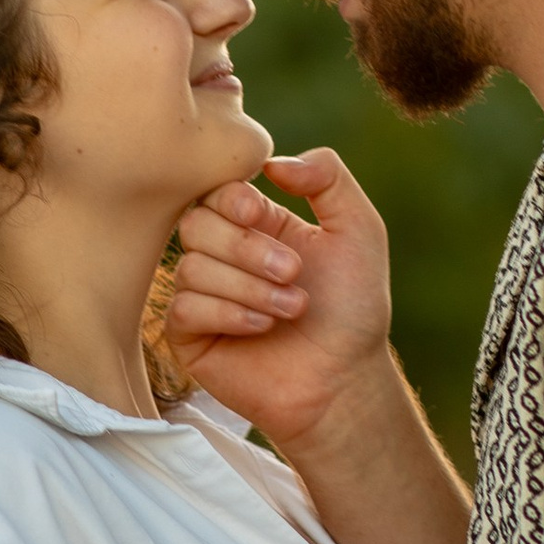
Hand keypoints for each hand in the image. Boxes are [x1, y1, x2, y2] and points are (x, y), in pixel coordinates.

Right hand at [167, 150, 392, 448]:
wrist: (346, 380)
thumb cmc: (354, 309)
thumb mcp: (359, 230)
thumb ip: (329, 178)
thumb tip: (272, 163)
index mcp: (257, 224)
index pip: (217, 190)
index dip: (230, 197)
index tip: (256, 211)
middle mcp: (225, 255)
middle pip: (196, 223)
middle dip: (246, 247)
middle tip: (294, 273)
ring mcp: (205, 295)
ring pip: (191, 267)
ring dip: (248, 287)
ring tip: (292, 309)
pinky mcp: (191, 336)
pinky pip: (184, 308)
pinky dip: (227, 313)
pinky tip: (262, 328)